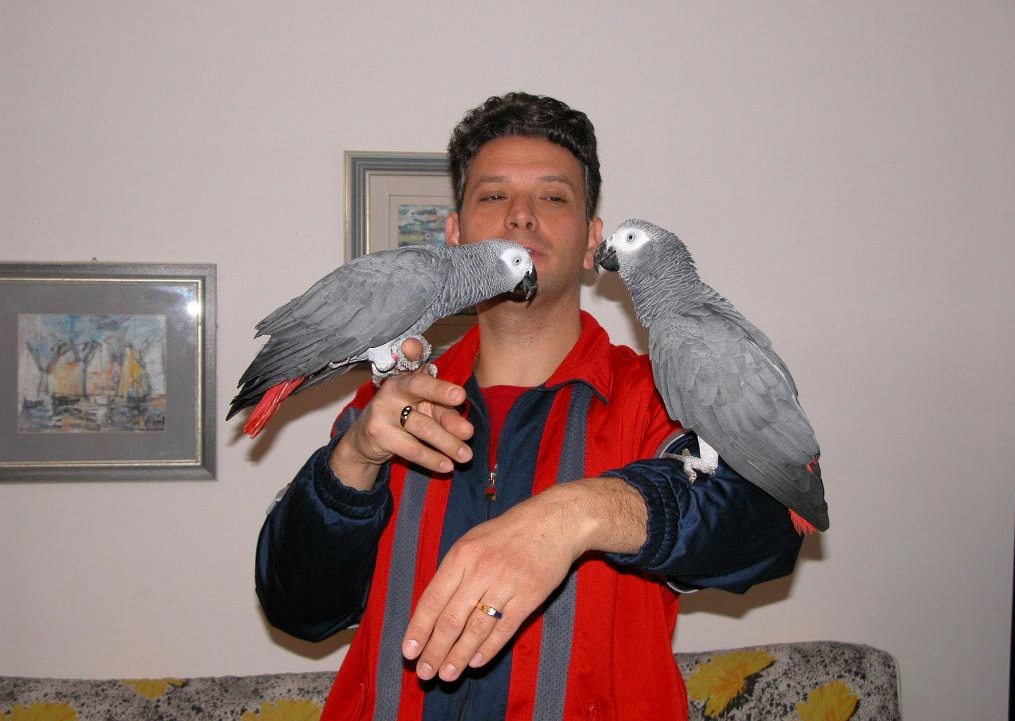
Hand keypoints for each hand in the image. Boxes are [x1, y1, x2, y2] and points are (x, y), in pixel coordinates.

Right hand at [329, 339, 474, 489]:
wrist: (365, 438)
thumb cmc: (402, 415)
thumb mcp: (421, 403)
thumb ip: (443, 405)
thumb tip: (465, 421)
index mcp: (407, 377)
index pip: (419, 367)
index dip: (430, 368)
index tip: (457, 390)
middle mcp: (393, 389)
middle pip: (422, 393)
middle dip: (446, 408)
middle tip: (469, 430)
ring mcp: (383, 410)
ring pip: (422, 427)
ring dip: (447, 443)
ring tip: (465, 456)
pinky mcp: (378, 433)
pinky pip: (411, 449)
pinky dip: (431, 459)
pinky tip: (447, 466)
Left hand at [400, 485, 592, 682]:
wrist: (554, 523)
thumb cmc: (507, 534)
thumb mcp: (472, 542)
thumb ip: (453, 572)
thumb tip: (432, 611)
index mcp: (461, 556)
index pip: (432, 600)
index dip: (419, 629)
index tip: (409, 652)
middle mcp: (481, 571)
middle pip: (451, 620)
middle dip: (435, 650)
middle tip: (424, 673)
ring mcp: (506, 585)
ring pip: (476, 630)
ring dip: (458, 657)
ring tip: (446, 675)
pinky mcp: (529, 597)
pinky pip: (504, 630)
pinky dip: (488, 649)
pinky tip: (475, 663)